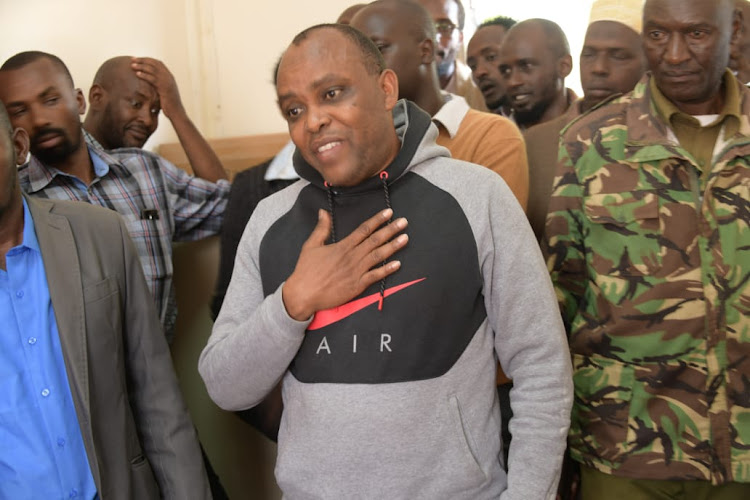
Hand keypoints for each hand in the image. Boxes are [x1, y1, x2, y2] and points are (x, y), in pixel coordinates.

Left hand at [130, 57, 183, 118]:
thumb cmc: (169, 105)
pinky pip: (153, 79)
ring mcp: (167, 82)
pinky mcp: (164, 88)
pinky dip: (144, 75)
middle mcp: (169, 77)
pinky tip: (137, 74)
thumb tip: (147, 83)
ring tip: (132, 65)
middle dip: (142, 60)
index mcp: (169, 76)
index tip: (137, 59)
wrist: (176, 113)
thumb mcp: (163, 92)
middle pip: (154, 63)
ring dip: (141, 66)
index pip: (158, 63)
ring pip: (153, 69)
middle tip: (132, 59)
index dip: (147, 59)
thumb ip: (157, 85)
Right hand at [282, 208, 407, 320]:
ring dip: (393, 247)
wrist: (303, 294)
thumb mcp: (311, 245)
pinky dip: (387, 270)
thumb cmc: (306, 271)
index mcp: (342, 246)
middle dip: (391, 230)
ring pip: (378, 256)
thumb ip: (321, 228)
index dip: (377, 220)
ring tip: (405, 238)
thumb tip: (323, 212)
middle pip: (375, 240)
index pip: (364, 230)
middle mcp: (352, 257)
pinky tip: (398, 264)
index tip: (389, 212)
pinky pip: (375, 276)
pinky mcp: (357, 286)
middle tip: (404, 222)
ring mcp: (356, 271)